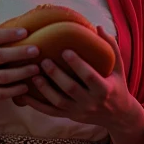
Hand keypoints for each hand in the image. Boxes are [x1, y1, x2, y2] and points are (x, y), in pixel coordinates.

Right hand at [0, 27, 40, 107]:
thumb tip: (20, 33)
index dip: (10, 34)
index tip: (26, 32)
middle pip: (1, 56)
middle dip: (20, 53)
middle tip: (37, 50)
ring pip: (3, 76)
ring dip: (22, 73)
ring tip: (36, 69)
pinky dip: (14, 90)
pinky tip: (25, 87)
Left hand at [19, 26, 143, 135]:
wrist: (118, 116)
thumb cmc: (117, 86)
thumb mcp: (118, 68)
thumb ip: (111, 47)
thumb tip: (98, 27)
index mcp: (104, 89)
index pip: (90, 77)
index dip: (77, 64)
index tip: (65, 50)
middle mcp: (91, 102)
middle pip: (71, 89)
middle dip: (56, 75)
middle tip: (44, 61)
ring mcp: (79, 111)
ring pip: (58, 102)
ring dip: (45, 89)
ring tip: (34, 75)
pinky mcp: (70, 116)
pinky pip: (50, 112)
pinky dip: (36, 105)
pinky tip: (25, 95)